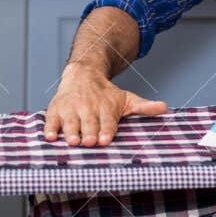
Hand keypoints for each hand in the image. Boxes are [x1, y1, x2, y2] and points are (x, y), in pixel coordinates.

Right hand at [43, 66, 165, 145]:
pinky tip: (51, 137)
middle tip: (90, 142)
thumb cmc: (106, 94)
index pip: (107, 121)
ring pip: (71, 122)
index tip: (105, 139)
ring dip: (71, 132)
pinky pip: (51, 120)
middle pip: (89, 123)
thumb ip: (143, 107)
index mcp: (106, 108)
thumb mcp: (126, 98)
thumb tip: (164, 108)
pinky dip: (50, 128)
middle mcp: (88, 108)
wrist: (83, 74)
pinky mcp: (56, 110)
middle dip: (90, 133)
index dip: (106, 130)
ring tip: (73, 141)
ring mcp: (71, 109)